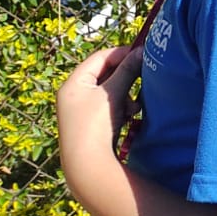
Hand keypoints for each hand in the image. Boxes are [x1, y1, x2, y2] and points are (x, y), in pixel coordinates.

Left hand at [57, 45, 142, 198]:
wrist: (87, 164)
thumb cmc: (95, 124)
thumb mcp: (113, 94)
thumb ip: (127, 70)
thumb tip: (141, 51)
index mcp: (73, 83)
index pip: (100, 58)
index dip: (122, 54)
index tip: (142, 55)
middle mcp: (74, 94)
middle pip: (105, 74)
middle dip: (126, 78)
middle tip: (143, 79)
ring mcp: (81, 109)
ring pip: (110, 91)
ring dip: (126, 95)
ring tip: (133, 106)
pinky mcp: (90, 122)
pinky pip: (109, 106)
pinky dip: (121, 107)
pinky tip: (129, 115)